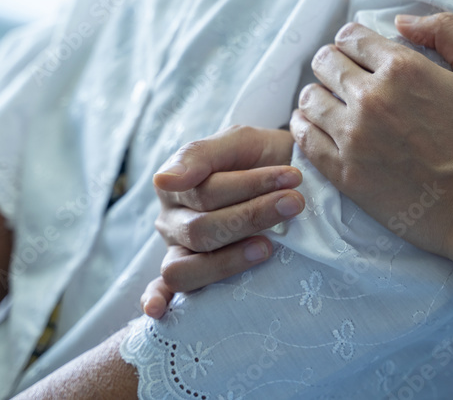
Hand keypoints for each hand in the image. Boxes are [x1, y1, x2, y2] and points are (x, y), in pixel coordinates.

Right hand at [142, 126, 305, 317]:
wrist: (290, 177)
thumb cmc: (262, 159)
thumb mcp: (240, 142)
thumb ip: (201, 154)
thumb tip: (164, 180)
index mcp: (177, 185)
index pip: (205, 192)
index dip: (250, 186)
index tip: (292, 178)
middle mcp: (171, 221)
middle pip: (201, 230)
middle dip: (251, 216)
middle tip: (295, 204)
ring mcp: (178, 252)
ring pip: (186, 267)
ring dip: (228, 260)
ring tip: (268, 247)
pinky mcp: (191, 278)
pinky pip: (167, 292)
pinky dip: (158, 300)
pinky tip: (159, 310)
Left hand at [290, 13, 452, 264]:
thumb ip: (449, 32)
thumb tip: (401, 20)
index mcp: (403, 68)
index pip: (351, 36)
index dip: (354, 41)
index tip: (361, 53)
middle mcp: (371, 98)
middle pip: (325, 63)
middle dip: (334, 63)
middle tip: (346, 78)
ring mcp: (353, 137)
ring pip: (309, 98)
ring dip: (319, 95)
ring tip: (333, 104)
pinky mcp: (344, 173)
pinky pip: (303, 138)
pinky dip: (304, 126)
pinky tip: (316, 126)